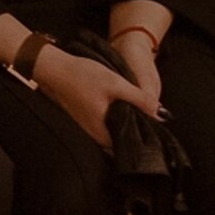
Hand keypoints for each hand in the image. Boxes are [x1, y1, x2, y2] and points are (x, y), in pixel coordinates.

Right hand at [35, 44, 155, 152]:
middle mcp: (93, 135)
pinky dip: (112, 121)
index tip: (154, 131)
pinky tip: (117, 107)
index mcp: (102, 132)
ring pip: (111, 133)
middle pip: (120, 141)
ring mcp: (85, 128)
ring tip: (136, 113)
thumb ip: (140, 99)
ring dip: (123, 126)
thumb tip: (161, 113)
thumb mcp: (116, 84)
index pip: (128, 147)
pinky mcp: (82, 119)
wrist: (53, 67)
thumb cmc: (82, 76)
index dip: (142, 140)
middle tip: (147, 119)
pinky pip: (102, 126)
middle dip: (134, 133)